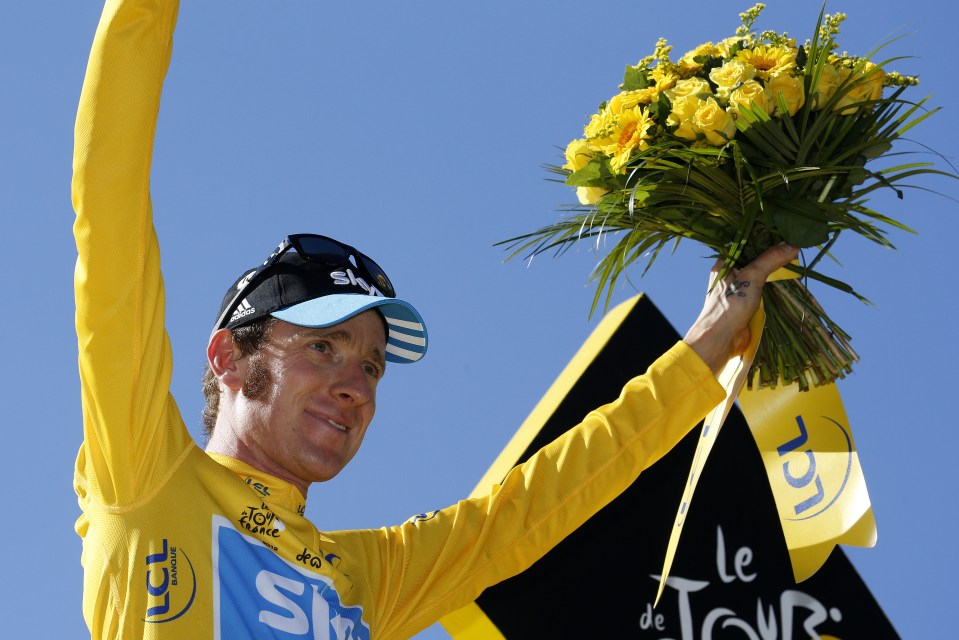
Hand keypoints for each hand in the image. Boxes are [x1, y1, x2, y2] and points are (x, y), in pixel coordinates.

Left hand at [683, 244, 798, 374]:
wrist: (721, 339)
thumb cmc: (730, 305)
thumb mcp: (751, 277)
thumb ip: (770, 260)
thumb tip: (792, 245)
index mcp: (724, 263)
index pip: (745, 243)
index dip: (763, 238)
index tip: (784, 232)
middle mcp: (729, 274)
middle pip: (754, 259)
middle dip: (772, 255)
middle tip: (793, 245)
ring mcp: (738, 289)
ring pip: (760, 275)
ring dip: (774, 271)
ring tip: (794, 258)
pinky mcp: (746, 303)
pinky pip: (763, 289)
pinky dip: (773, 286)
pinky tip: (787, 279)